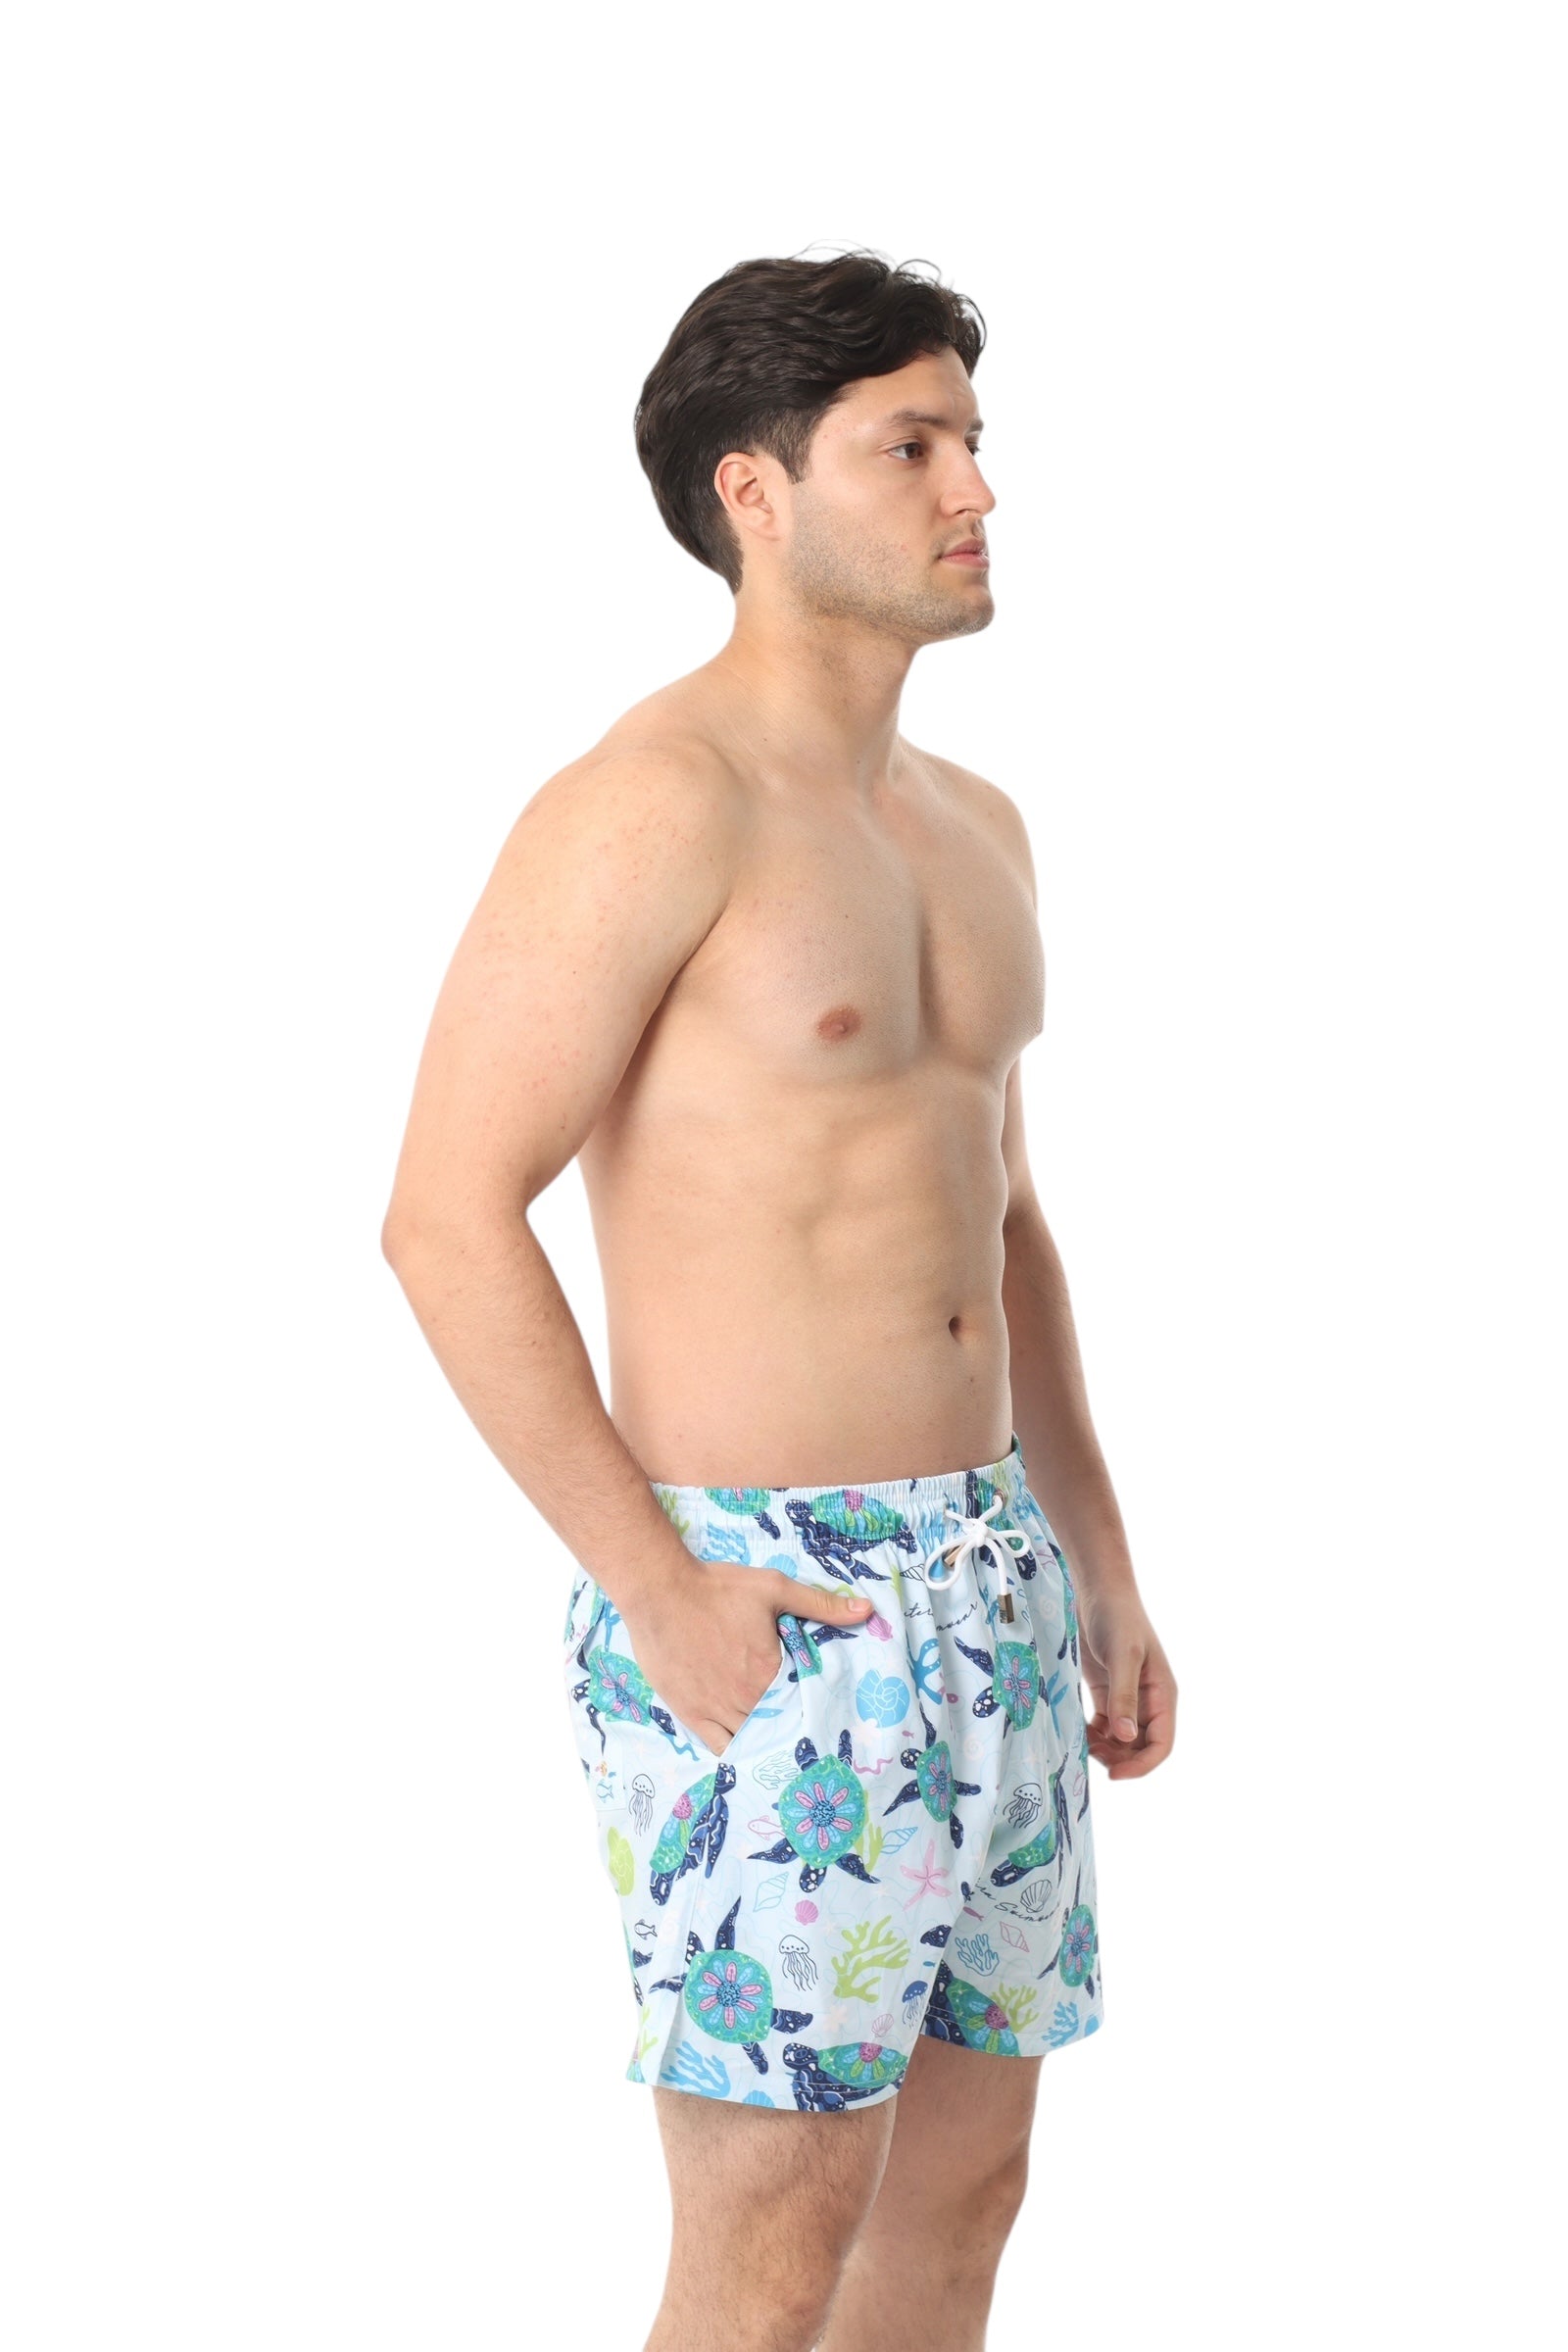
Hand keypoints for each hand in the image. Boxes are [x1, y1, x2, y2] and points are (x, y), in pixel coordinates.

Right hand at [625, 1564, 872, 1756]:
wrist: (661, 1592)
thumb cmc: (718, 1588)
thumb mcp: (774, 1588)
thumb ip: (821, 1604)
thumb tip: (866, 1609)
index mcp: (770, 1671)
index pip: (803, 1703)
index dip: (814, 1710)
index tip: (824, 1714)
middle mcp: (746, 1698)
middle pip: (779, 1727)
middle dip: (792, 1730)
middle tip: (807, 1736)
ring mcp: (716, 1709)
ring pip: (751, 1742)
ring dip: (767, 1744)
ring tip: (781, 1746)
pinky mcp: (690, 1713)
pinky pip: (718, 1747)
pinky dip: (736, 1752)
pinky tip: (747, 1752)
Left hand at [1078, 1585, 1176, 1779]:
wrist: (1098, 1591)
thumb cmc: (1117, 1618)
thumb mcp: (1123, 1656)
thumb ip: (1124, 1697)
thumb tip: (1126, 1737)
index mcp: (1162, 1695)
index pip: (1161, 1744)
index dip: (1142, 1765)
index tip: (1115, 1775)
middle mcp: (1148, 1701)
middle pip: (1139, 1747)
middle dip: (1118, 1758)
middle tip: (1089, 1754)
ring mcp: (1126, 1697)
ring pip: (1121, 1740)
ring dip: (1104, 1749)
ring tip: (1081, 1741)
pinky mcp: (1106, 1691)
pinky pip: (1103, 1726)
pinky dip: (1093, 1735)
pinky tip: (1078, 1729)